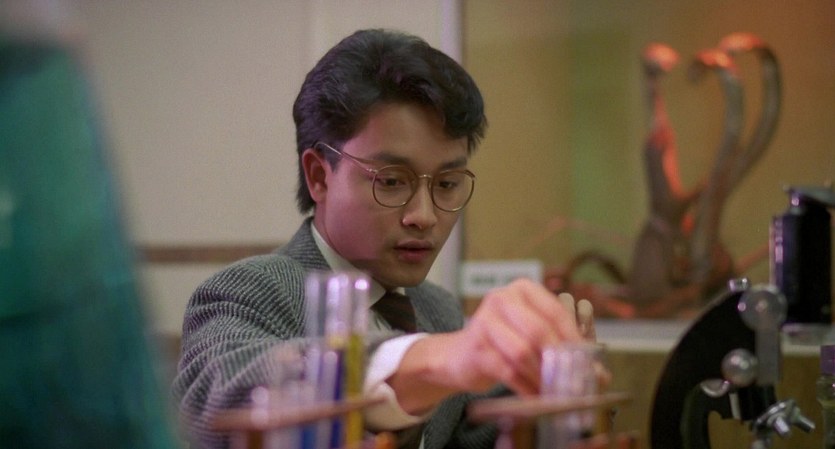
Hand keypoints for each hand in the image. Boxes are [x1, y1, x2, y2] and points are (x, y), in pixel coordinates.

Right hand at [387, 279, 595, 412]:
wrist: (459, 356)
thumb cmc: (502, 343)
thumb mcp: (531, 333)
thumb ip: (561, 345)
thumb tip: (599, 372)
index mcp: (522, 290)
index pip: (555, 312)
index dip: (575, 340)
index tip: (590, 365)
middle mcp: (501, 299)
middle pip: (538, 331)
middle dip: (560, 361)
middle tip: (575, 383)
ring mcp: (484, 322)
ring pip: (522, 352)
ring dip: (542, 377)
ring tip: (555, 392)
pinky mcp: (475, 348)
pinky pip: (507, 371)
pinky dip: (526, 387)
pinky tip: (535, 396)